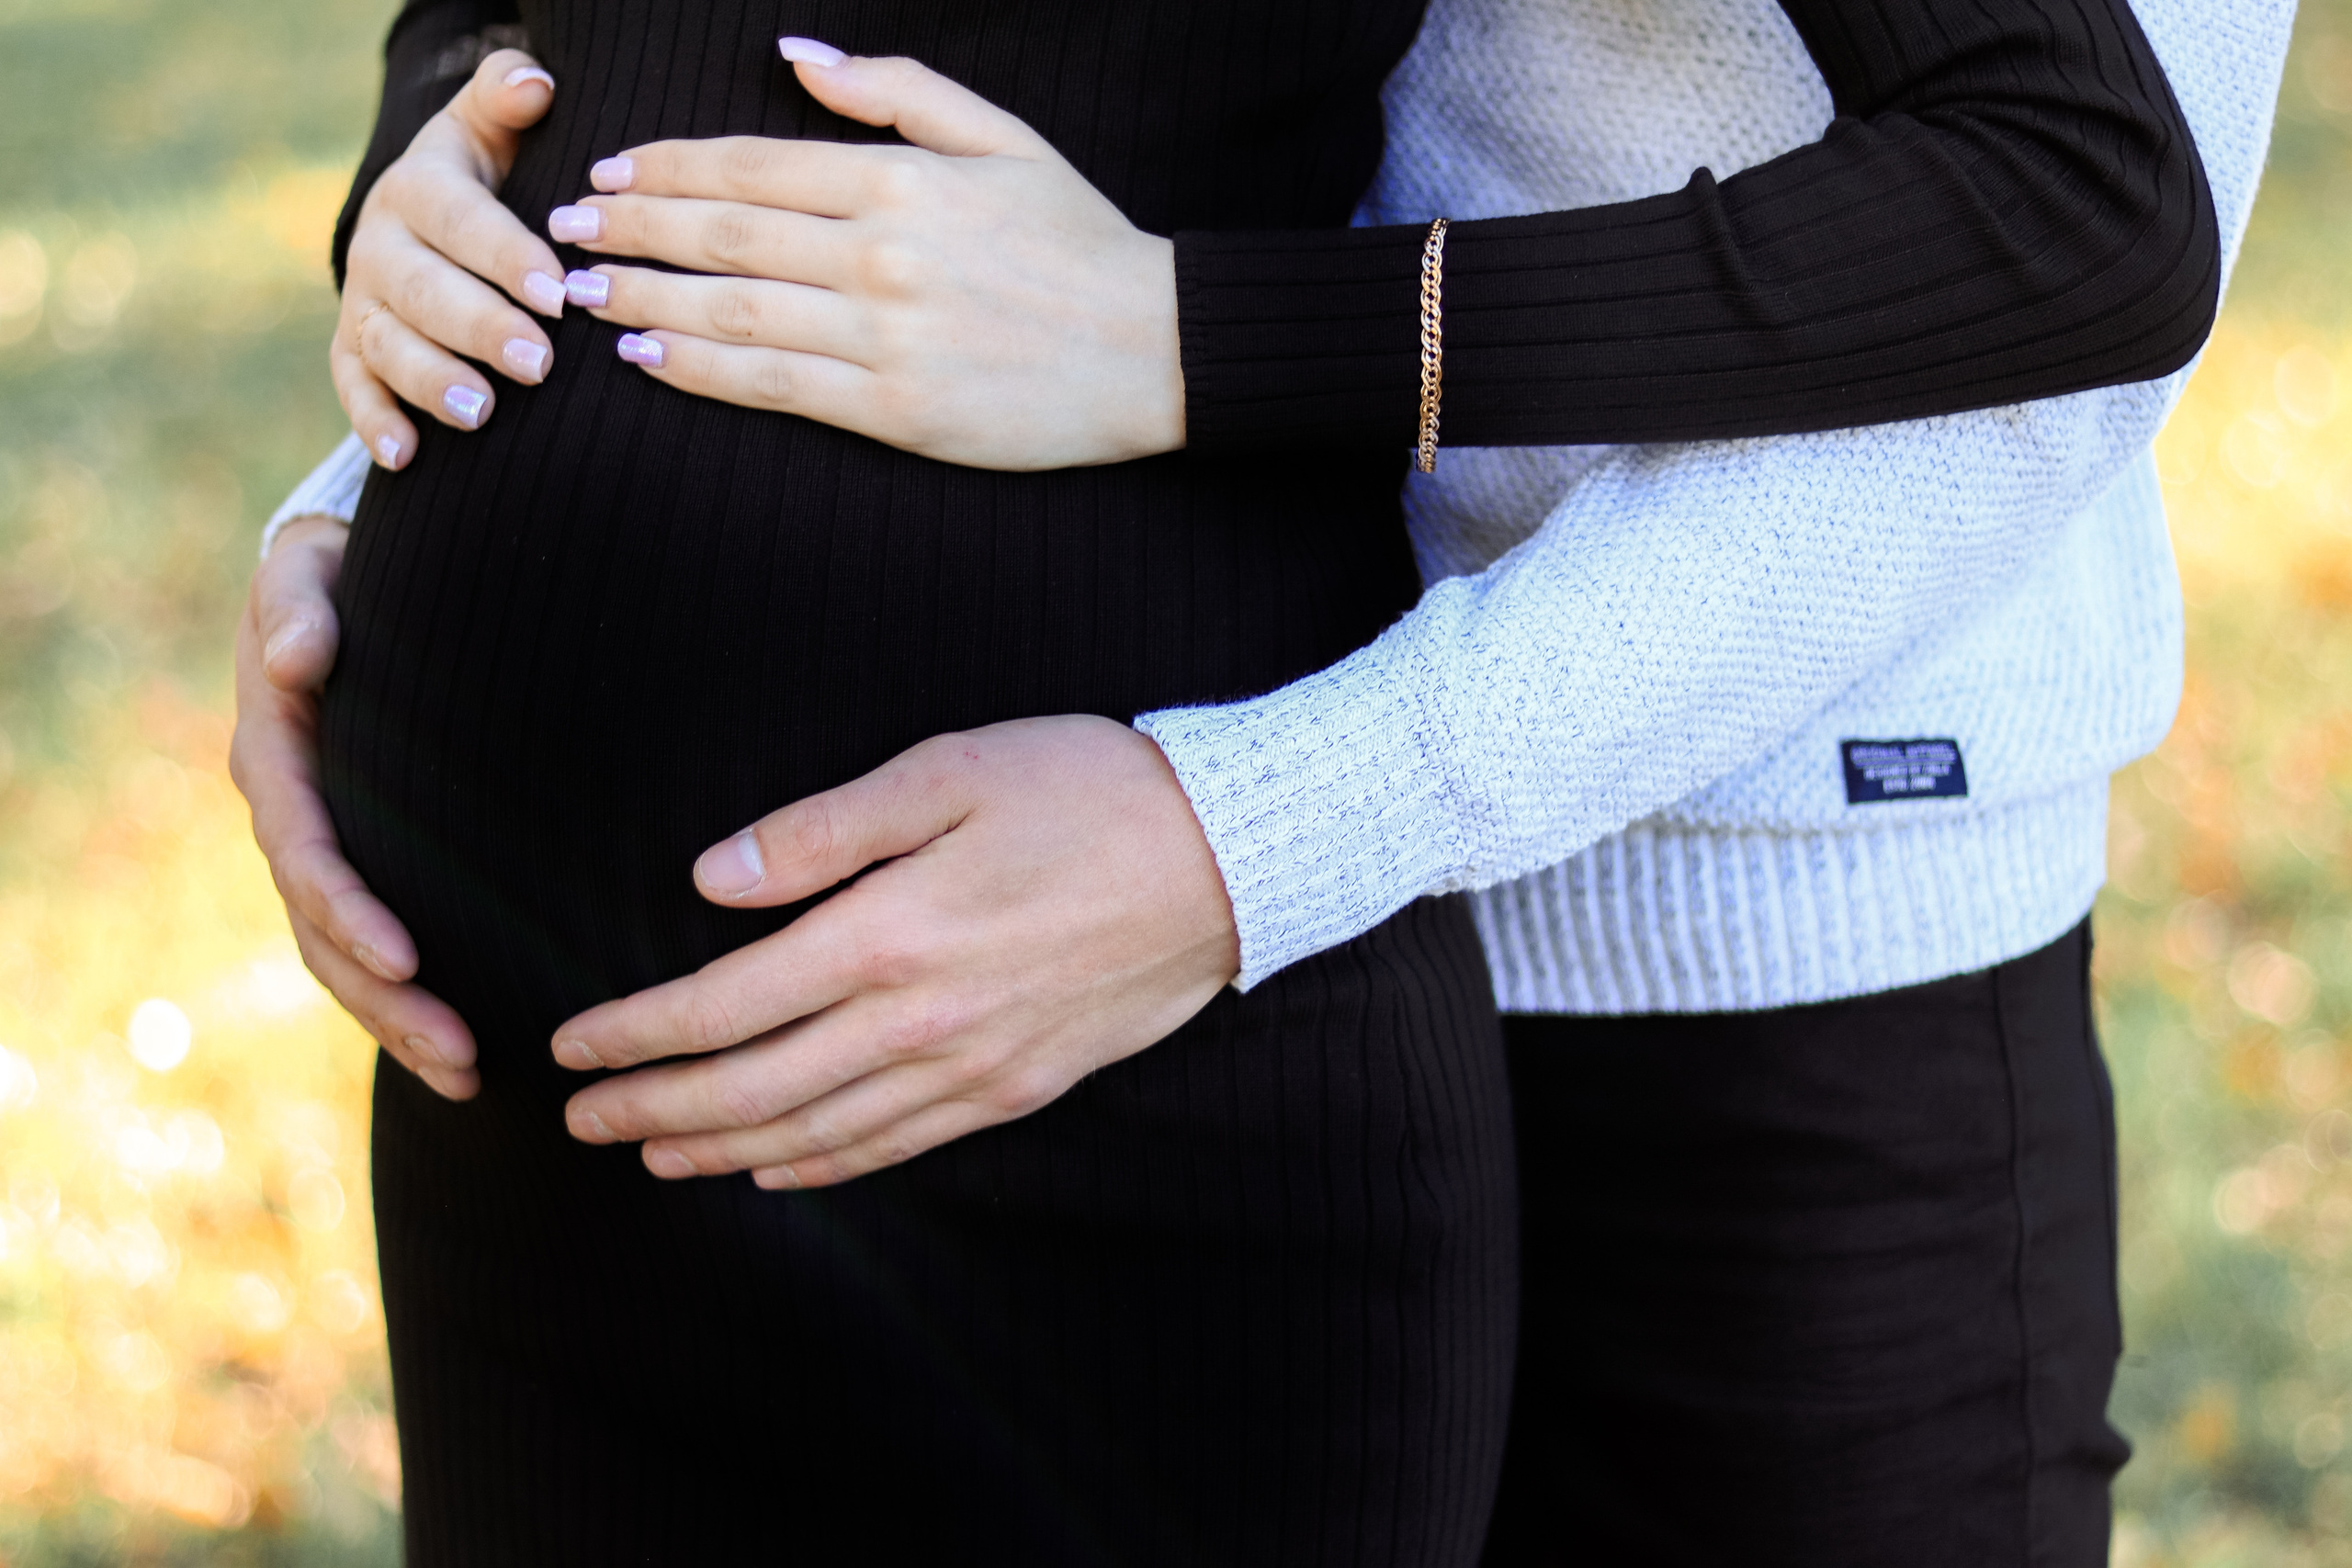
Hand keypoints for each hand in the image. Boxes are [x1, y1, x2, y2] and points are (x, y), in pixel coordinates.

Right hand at [228, 517, 479, 1098]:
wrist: (341, 589)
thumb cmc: (333, 575)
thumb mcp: (307, 569)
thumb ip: (302, 604)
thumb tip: (301, 653)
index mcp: (275, 758)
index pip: (307, 853)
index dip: (351, 911)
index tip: (408, 956)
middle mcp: (291, 819)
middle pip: (326, 935)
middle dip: (389, 1001)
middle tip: (463, 1053)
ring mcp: (322, 850)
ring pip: (346, 963)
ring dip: (404, 1023)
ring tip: (471, 1076)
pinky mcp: (361, 868)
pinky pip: (372, 952)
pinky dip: (412, 1004)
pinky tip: (471, 1055)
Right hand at [333, 47, 569, 468]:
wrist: (429, 217)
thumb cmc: (486, 175)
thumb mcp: (492, 128)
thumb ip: (507, 99)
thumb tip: (533, 82)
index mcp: (419, 189)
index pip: (461, 223)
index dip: (507, 257)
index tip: (558, 293)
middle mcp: (381, 245)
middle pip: (423, 291)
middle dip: (479, 328)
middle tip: (537, 364)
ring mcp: (363, 302)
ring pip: (386, 344)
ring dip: (430, 380)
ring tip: (480, 412)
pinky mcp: (351, 350)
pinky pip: (353, 388)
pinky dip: (373, 424)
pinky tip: (405, 457)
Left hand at [549, 716, 1238, 1186]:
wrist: (1234, 858)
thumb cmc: (1089, 793)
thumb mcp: (949, 771)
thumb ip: (823, 831)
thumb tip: (711, 880)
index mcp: (885, 935)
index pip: (722, 1005)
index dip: (636, 1034)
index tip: (572, 1047)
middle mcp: (917, 1022)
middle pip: (752, 1087)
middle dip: (652, 1108)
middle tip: (580, 1123)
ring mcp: (972, 1069)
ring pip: (818, 1134)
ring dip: (723, 1149)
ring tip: (657, 1155)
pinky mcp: (1020, 1088)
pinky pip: (899, 1147)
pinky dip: (825, 1168)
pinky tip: (780, 1171)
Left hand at [555, 44, 1183, 469]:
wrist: (1156, 350)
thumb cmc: (1080, 241)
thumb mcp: (1002, 137)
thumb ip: (896, 90)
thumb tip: (796, 56)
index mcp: (900, 180)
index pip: (750, 163)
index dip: (665, 166)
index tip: (609, 171)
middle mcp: (881, 252)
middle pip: (721, 231)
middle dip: (630, 228)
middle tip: (567, 229)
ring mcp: (884, 334)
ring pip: (730, 310)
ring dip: (642, 297)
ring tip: (580, 293)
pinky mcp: (895, 409)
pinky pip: (774, 385)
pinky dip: (699, 370)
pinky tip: (647, 357)